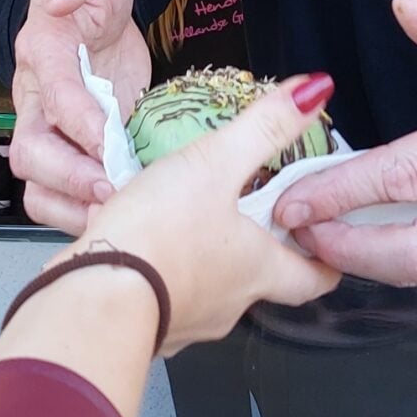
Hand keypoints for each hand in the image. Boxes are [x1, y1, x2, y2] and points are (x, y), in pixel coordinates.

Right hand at [0, 76, 338, 416]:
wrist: (94, 299)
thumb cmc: (158, 234)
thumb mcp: (215, 163)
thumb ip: (265, 127)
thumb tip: (316, 90)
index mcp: (259, 268)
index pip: (315, 277)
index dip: (323, 257)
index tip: (318, 234)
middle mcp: (231, 304)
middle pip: (260, 282)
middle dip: (255, 249)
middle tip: (245, 214)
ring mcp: (189, 321)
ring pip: (208, 289)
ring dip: (201, 257)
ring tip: (181, 220)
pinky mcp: (148, 327)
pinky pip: (162, 296)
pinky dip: (157, 271)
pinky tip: (133, 243)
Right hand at [7, 0, 151, 232]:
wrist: (94, 4)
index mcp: (42, 52)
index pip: (52, 93)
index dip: (76, 119)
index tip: (106, 138)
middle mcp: (37, 98)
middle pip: (30, 152)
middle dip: (70, 177)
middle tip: (114, 189)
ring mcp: (53, 129)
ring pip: (40, 184)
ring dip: (75, 204)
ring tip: (119, 210)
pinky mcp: (75, 149)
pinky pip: (66, 193)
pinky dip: (88, 209)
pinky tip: (128, 210)